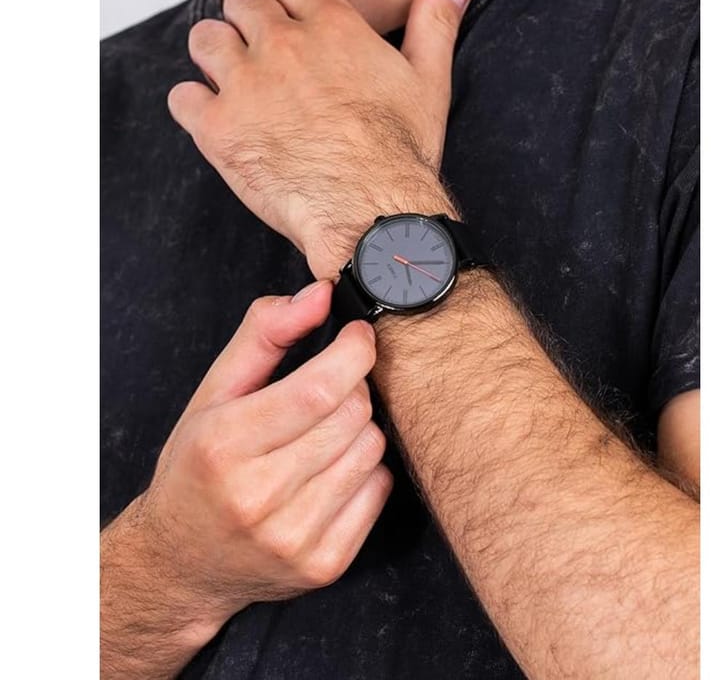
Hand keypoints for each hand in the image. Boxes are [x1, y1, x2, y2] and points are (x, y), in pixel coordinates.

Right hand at [105, 280, 391, 636]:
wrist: (182, 562)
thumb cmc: (197, 467)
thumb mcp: (213, 392)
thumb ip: (265, 333)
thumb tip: (320, 294)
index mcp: (225, 445)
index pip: (318, 389)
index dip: (353, 352)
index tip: (358, 336)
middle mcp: (259, 497)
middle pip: (353, 416)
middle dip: (353, 388)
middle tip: (328, 389)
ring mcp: (295, 537)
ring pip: (371, 450)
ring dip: (359, 428)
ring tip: (323, 433)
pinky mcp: (324, 564)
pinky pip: (379, 490)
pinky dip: (366, 470)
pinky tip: (332, 469)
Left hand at [167, 0, 472, 277]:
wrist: (372, 213)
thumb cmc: (401, 154)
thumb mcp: (429, 81)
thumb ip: (436, 22)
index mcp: (331, 27)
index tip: (281, 10)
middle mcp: (282, 46)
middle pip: (240, 1)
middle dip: (247, 18)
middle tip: (259, 49)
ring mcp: (246, 87)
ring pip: (205, 40)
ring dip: (216, 54)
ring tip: (235, 81)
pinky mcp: (220, 130)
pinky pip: (182, 99)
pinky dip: (194, 106)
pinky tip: (218, 120)